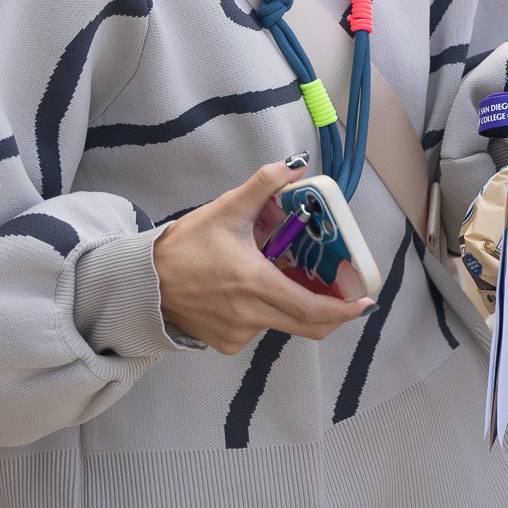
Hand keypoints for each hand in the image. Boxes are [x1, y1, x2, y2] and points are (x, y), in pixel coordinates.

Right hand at [152, 161, 372, 353]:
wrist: (142, 282)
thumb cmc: (183, 247)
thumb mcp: (226, 210)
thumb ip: (263, 184)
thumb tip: (295, 164)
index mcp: (254, 283)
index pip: (311, 309)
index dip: (344, 310)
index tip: (365, 302)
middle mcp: (249, 315)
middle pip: (307, 326)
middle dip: (334, 314)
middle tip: (347, 296)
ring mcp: (236, 333)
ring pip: (282, 324)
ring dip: (295, 305)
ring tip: (288, 278)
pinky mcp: (225, 342)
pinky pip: (259, 329)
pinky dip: (267, 312)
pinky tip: (253, 291)